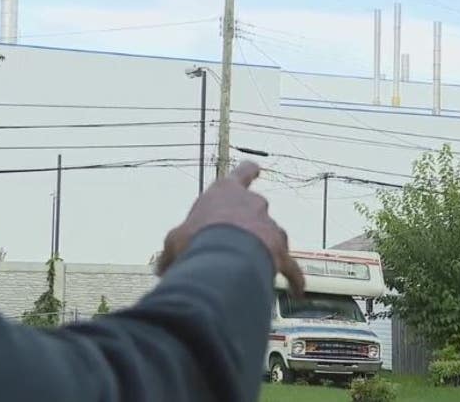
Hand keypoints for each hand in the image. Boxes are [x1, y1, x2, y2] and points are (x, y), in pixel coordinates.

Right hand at [157, 161, 304, 296]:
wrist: (222, 258)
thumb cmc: (195, 240)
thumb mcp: (174, 241)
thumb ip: (173, 250)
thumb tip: (162, 269)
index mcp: (225, 192)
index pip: (241, 173)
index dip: (247, 171)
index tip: (254, 169)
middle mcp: (251, 203)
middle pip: (255, 208)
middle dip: (247, 224)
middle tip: (232, 244)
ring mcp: (269, 226)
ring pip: (270, 236)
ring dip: (263, 249)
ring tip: (254, 269)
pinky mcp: (281, 249)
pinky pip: (290, 266)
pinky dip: (294, 278)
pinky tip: (298, 290)